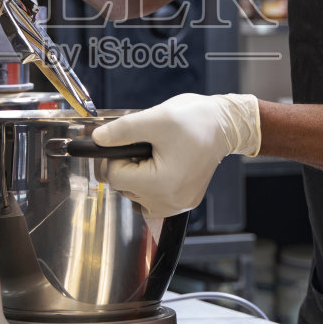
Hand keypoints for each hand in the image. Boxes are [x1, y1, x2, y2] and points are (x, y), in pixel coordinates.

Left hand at [91, 93, 260, 217]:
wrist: (225, 125)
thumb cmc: (196, 120)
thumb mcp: (155, 118)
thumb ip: (122, 131)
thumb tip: (96, 139)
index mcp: (162, 184)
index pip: (115, 177)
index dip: (117, 156)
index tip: (131, 143)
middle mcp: (171, 201)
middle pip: (124, 189)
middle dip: (128, 166)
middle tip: (146, 146)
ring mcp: (179, 205)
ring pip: (136, 197)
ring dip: (137, 177)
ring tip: (155, 155)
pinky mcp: (185, 202)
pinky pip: (152, 202)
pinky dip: (149, 187)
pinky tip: (160, 168)